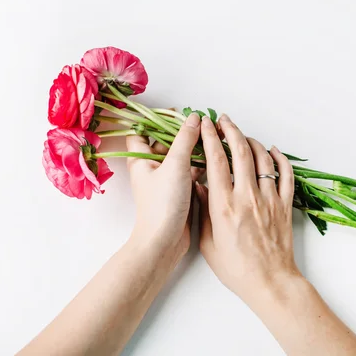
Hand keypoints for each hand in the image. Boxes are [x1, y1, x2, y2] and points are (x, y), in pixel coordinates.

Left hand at [127, 113, 201, 259]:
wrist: (164, 241)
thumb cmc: (162, 204)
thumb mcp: (175, 165)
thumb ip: (185, 139)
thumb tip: (194, 118)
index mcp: (141, 160)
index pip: (142, 132)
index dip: (155, 120)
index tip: (176, 113)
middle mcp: (151, 168)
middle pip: (165, 142)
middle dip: (182, 133)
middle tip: (202, 123)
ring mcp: (166, 180)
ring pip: (180, 157)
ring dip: (194, 148)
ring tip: (212, 137)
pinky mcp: (180, 192)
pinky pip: (190, 172)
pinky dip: (200, 164)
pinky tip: (214, 158)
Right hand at [196, 114, 300, 303]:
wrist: (270, 282)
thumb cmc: (237, 268)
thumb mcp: (207, 242)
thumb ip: (203, 211)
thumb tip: (199, 186)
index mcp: (224, 205)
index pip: (216, 160)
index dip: (210, 137)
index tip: (205, 124)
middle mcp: (247, 197)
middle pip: (240, 151)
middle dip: (230, 130)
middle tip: (222, 119)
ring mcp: (269, 199)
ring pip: (263, 158)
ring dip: (251, 141)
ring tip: (242, 134)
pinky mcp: (284, 205)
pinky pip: (285, 175)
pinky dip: (280, 158)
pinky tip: (273, 150)